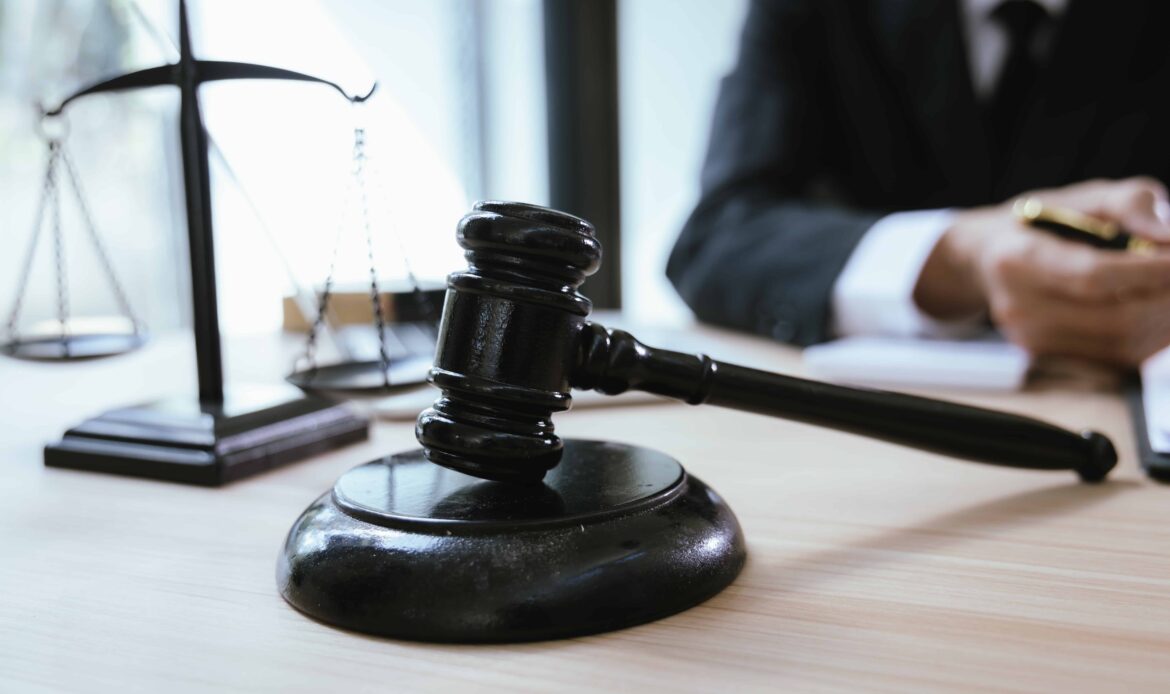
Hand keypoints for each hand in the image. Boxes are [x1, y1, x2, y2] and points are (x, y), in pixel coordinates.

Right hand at [914, 177, 1169, 365]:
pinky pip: (1115, 360)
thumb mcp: (1081, 196)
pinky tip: (1156, 311)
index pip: (1093, 275)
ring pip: (1121, 344)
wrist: (987, 259)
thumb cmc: (1040, 223)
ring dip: (1165, 321)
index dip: (1150, 270)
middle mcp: (1018, 306)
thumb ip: (1128, 202)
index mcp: (1018, 259)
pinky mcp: (1047, 358)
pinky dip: (1149, 338)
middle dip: (1167, 297)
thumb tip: (1165, 234)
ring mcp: (1030, 339)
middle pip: (1115, 318)